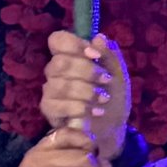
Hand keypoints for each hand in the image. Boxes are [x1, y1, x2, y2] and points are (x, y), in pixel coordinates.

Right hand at [42, 32, 130, 166]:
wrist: (113, 128)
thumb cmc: (113, 98)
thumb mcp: (118, 75)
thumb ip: (109, 55)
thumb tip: (98, 37)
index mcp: (72, 57)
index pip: (58, 40)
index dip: (74, 45)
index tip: (95, 55)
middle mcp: (57, 71)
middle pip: (59, 62)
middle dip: (86, 71)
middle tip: (106, 81)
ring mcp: (50, 90)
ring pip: (58, 84)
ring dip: (85, 91)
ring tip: (104, 98)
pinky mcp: (48, 110)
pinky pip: (55, 104)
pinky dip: (79, 107)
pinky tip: (96, 111)